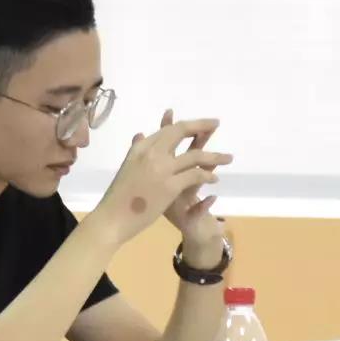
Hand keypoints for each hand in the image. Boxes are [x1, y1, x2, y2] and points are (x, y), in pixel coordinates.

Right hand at [93, 116, 232, 245]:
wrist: (112, 217)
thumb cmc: (118, 195)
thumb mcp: (127, 167)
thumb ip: (137, 150)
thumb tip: (140, 134)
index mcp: (140, 148)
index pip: (168, 130)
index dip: (187, 124)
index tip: (200, 122)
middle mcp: (151, 152)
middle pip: (181, 132)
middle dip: (202, 125)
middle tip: (215, 123)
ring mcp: (161, 168)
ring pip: (194, 155)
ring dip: (214, 156)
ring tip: (228, 158)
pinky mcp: (169, 186)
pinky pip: (195, 175)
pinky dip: (207, 175)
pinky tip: (214, 179)